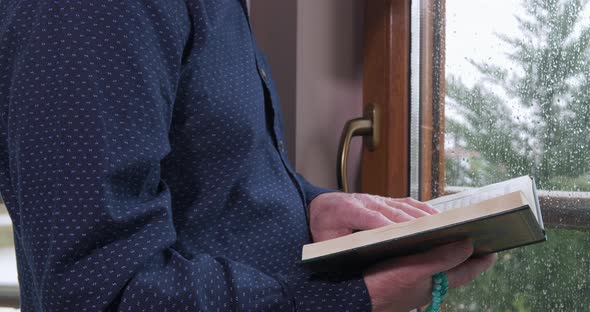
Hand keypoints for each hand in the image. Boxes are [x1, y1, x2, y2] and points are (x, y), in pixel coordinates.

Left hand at [308, 192, 437, 242]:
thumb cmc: (323, 227)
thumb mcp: (326, 240)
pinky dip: (421, 209)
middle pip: (392, 212)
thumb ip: (342, 245)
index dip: (388, 226)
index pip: (371, 218)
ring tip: (440, 226)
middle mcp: (365, 201)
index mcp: (348, 209)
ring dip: (421, 216)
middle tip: (432, 232)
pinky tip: (435, 217)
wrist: (320, 206)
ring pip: (402, 206)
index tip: (403, 235)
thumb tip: (361, 252)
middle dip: (412, 222)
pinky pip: (406, 203)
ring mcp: (376, 199)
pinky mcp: (384, 200)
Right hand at [364, 240, 496, 311]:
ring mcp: (414, 284)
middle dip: (466, 255)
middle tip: (475, 240)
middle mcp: (429, 284)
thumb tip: (468, 245)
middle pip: (455, 269)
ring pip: (437, 268)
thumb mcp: (415, 269)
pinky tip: (419, 247)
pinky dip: (426, 255)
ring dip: (446, 254)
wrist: (354, 298)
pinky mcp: (400, 280)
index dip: (482, 260)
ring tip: (451, 240)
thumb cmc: (384, 286)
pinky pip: (420, 266)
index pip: (468, 271)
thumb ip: (443, 258)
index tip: (494, 249)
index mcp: (437, 282)